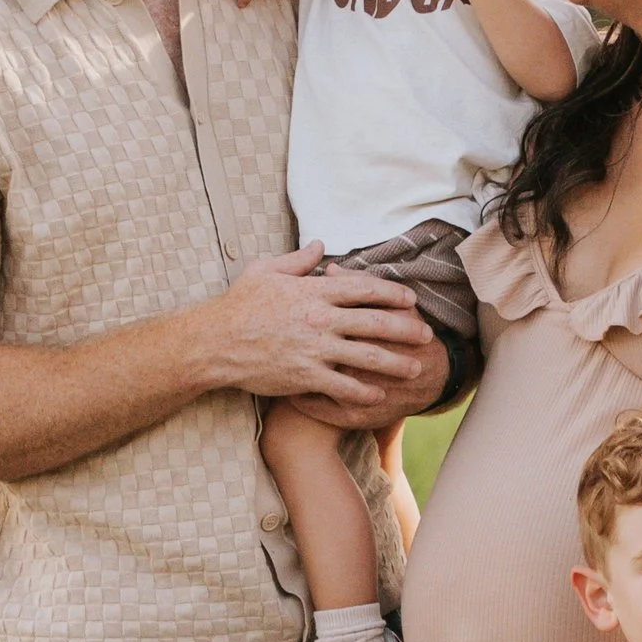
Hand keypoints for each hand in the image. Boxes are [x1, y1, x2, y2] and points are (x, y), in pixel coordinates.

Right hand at [201, 247, 444, 416]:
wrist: (215, 342)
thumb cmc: (238, 304)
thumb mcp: (266, 270)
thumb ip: (297, 259)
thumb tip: (320, 245)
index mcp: (314, 291)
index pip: (365, 289)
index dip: (393, 293)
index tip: (411, 300)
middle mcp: (321, 319)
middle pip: (376, 322)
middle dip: (406, 329)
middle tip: (426, 335)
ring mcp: (315, 349)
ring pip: (367, 357)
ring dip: (395, 363)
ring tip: (414, 368)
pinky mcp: (305, 375)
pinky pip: (343, 386)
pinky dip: (364, 391)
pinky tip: (379, 395)